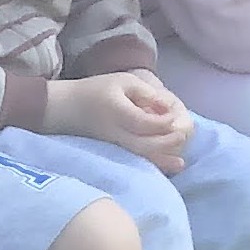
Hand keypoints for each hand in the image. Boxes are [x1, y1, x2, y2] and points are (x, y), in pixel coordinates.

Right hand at [51, 70, 193, 173]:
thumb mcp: (123, 81)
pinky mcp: (113, 153)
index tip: (173, 114)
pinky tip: (167, 167)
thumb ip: (147, 92)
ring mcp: (113, 146)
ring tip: (180, 164)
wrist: (66, 109)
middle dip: (167, 143)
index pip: (143, 122)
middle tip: (182, 135)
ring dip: (162, 160)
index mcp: (116, 112)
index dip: (163, 121)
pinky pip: (135, 161)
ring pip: (140, 158)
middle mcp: (115, 133)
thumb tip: (168, 106)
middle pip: (143, 145)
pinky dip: (152, 164)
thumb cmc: (96, 90)